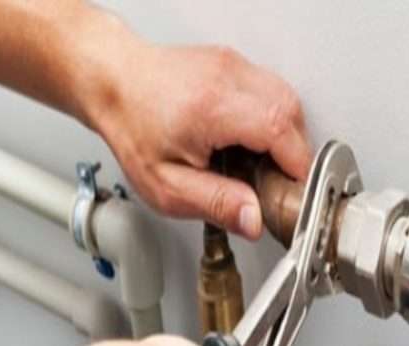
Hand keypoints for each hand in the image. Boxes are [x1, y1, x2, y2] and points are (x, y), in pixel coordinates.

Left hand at [81, 30, 311, 239]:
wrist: (112, 83)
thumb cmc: (132, 128)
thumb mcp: (166, 185)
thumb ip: (215, 204)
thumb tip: (254, 220)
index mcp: (212, 107)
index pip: (280, 129)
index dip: (297, 164)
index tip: (295, 189)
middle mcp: (227, 77)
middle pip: (292, 113)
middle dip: (295, 152)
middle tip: (278, 181)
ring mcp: (234, 65)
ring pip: (288, 99)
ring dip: (287, 135)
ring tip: (262, 161)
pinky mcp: (235, 63)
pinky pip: (273, 90)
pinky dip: (274, 118)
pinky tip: (251, 138)